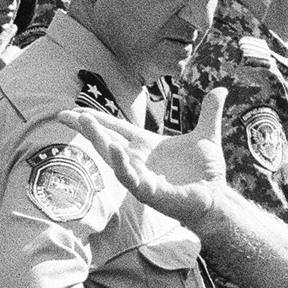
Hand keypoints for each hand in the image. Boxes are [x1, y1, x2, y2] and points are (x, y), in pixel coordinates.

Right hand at [57, 87, 229, 230]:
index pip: (115, 128)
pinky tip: (116, 151)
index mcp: (146, 145)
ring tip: (86, 123)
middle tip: (66, 114)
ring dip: (100, 141)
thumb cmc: (205, 172)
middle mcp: (139, 160)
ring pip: (114, 158)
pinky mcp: (150, 192)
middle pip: (106, 140)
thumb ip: (209, 112)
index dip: (96, 119)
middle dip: (88, 128)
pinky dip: (122, 165)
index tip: (72, 110)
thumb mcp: (207, 136)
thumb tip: (221, 89)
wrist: (216, 198)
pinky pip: (131, 179)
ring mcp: (141, 176)